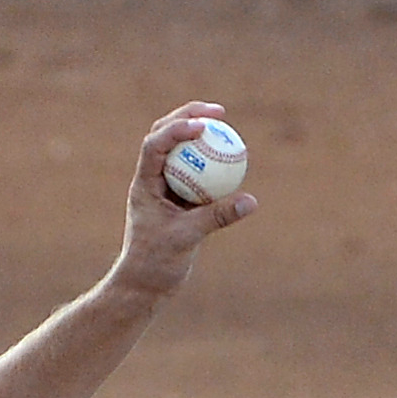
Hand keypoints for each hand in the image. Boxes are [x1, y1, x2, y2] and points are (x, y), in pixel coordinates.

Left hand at [111, 103, 256, 300]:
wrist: (144, 285)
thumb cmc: (155, 264)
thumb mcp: (187, 238)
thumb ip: (218, 217)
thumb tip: (251, 201)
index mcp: (144, 185)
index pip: (155, 145)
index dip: (178, 128)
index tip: (205, 126)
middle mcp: (152, 181)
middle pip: (165, 136)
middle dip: (189, 116)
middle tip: (219, 112)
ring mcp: (165, 189)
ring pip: (181, 151)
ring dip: (201, 135)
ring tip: (226, 125)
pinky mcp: (179, 200)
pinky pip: (197, 172)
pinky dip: (213, 162)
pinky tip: (234, 157)